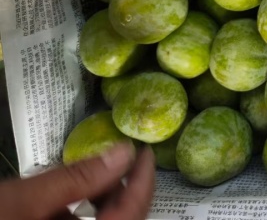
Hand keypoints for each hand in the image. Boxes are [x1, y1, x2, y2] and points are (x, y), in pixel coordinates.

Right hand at [0, 142, 155, 219]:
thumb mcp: (23, 202)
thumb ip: (77, 179)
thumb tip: (125, 152)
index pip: (131, 218)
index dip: (143, 184)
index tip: (145, 152)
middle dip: (123, 194)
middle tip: (120, 157)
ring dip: (99, 205)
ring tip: (92, 172)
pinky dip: (72, 217)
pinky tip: (61, 198)